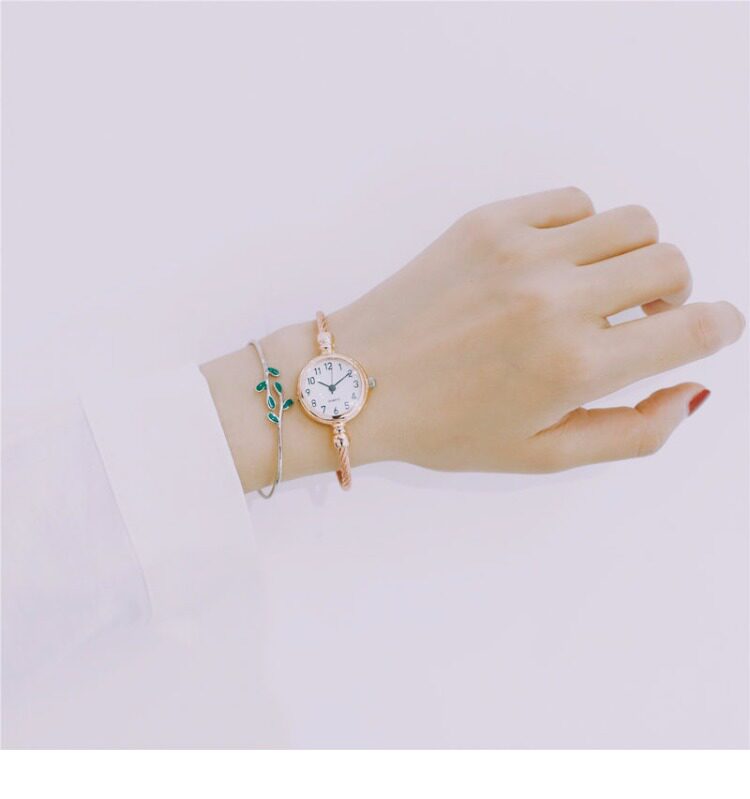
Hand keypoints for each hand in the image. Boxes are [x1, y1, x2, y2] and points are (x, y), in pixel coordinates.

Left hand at [204, 188, 744, 489]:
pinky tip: (551, 264)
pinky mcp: (488, 221)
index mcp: (575, 366)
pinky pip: (573, 201)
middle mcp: (556, 300)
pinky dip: (580, 229)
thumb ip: (633, 433)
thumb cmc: (445, 427)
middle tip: (637, 319)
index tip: (712, 327)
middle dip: (671, 295)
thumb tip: (692, 391)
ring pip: (632, 222)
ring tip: (593, 289)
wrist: (357, 383)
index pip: (694, 329)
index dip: (718, 327)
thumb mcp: (543, 455)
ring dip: (631, 257)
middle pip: (672, 262)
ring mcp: (521, 251)